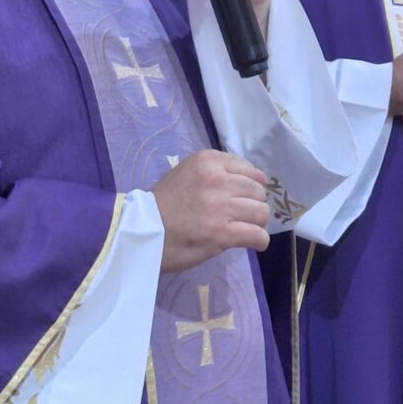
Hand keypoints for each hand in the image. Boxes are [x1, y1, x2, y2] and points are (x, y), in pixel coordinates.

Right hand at [151, 150, 269, 272]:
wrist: (141, 231)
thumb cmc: (163, 203)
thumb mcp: (188, 172)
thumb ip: (217, 172)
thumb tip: (257, 180)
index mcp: (207, 161)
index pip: (249, 169)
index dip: (250, 185)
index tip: (244, 197)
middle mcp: (216, 179)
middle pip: (257, 191)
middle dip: (254, 204)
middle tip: (242, 216)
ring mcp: (220, 206)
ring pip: (261, 212)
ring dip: (257, 223)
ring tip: (246, 229)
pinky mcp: (221, 233)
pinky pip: (256, 235)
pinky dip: (259, 240)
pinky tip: (253, 243)